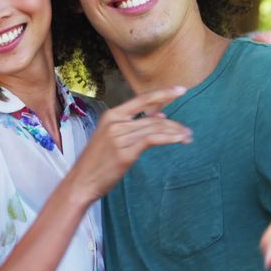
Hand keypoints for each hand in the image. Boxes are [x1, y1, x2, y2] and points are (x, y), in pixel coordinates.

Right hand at [69, 86, 190, 202]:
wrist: (81, 181)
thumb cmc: (97, 161)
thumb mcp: (111, 137)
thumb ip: (133, 125)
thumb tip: (159, 115)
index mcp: (110, 115)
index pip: (141, 99)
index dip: (163, 93)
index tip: (181, 89)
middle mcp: (114, 123)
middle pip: (152, 118)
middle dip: (174, 124)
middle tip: (188, 131)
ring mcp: (119, 137)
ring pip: (154, 129)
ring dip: (175, 133)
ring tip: (187, 137)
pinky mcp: (125, 153)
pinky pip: (152, 140)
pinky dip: (169, 138)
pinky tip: (179, 140)